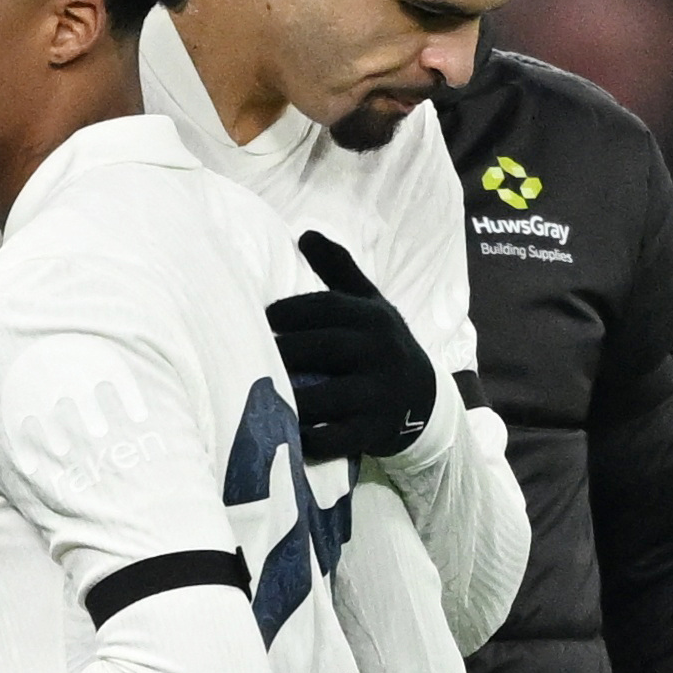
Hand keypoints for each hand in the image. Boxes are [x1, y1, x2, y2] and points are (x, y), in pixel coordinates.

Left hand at [266, 231, 436, 462]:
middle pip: (321, 349)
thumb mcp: (369, 304)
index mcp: (372, 318)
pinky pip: (337, 439)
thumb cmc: (381, 345)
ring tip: (256, 396)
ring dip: (290, 398)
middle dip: (283, 352)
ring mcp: (378, 394)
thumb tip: (305, 233)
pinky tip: (285, 434)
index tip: (263, 318)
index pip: (326, 308)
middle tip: (246, 356)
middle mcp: (378, 353)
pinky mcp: (374, 430)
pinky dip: (309, 440)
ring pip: (326, 397)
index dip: (289, 311)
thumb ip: (338, 270)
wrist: (426, 399)